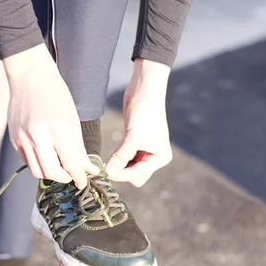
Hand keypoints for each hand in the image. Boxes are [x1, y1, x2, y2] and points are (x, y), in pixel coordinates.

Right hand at [3, 44, 98, 188]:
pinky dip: (39, 163)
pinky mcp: (14, 139)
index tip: (84, 182)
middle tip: (72, 175)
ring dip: (50, 174)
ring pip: (37, 171)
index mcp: (57, 129)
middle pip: (51, 173)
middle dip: (64, 178)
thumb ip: (79, 148)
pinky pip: (27, 161)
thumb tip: (88, 168)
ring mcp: (23, 139)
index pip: (70, 163)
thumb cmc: (56, 95)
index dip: (79, 176)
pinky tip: (46, 155)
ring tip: (60, 166)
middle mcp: (37, 136)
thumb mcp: (73, 120)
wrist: (30, 76)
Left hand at [106, 58, 171, 186]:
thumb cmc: (145, 113)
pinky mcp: (135, 142)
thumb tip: (109, 173)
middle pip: (135, 176)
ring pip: (129, 168)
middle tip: (106, 167)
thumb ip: (121, 157)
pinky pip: (126, 158)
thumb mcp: (133, 138)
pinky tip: (110, 155)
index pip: (137, 175)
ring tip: (106, 162)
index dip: (121, 174)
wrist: (144, 90)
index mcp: (160, 158)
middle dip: (122, 173)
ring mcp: (145, 150)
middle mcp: (154, 156)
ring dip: (118, 166)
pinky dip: (118, 158)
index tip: (105, 172)